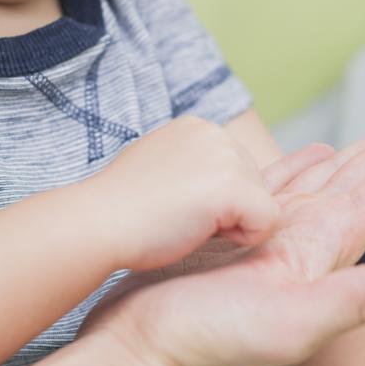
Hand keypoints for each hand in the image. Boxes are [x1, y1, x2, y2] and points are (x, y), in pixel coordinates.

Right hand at [85, 101, 364, 365]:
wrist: (140, 354)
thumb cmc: (207, 340)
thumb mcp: (296, 321)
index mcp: (333, 240)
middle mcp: (313, 232)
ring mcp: (276, 231)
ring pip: (340, 172)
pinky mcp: (237, 230)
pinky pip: (283, 184)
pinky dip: (304, 164)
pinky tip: (314, 156)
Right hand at [88, 115, 278, 270]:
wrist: (97, 223)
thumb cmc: (120, 210)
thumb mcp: (160, 171)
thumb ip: (190, 169)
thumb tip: (208, 187)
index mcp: (196, 128)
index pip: (236, 172)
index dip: (212, 202)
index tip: (173, 207)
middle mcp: (214, 132)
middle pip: (254, 186)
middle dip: (226, 212)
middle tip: (178, 218)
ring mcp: (225, 156)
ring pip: (262, 204)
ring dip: (231, 226)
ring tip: (185, 223)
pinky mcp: (233, 185)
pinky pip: (266, 221)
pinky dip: (244, 238)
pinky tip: (201, 233)